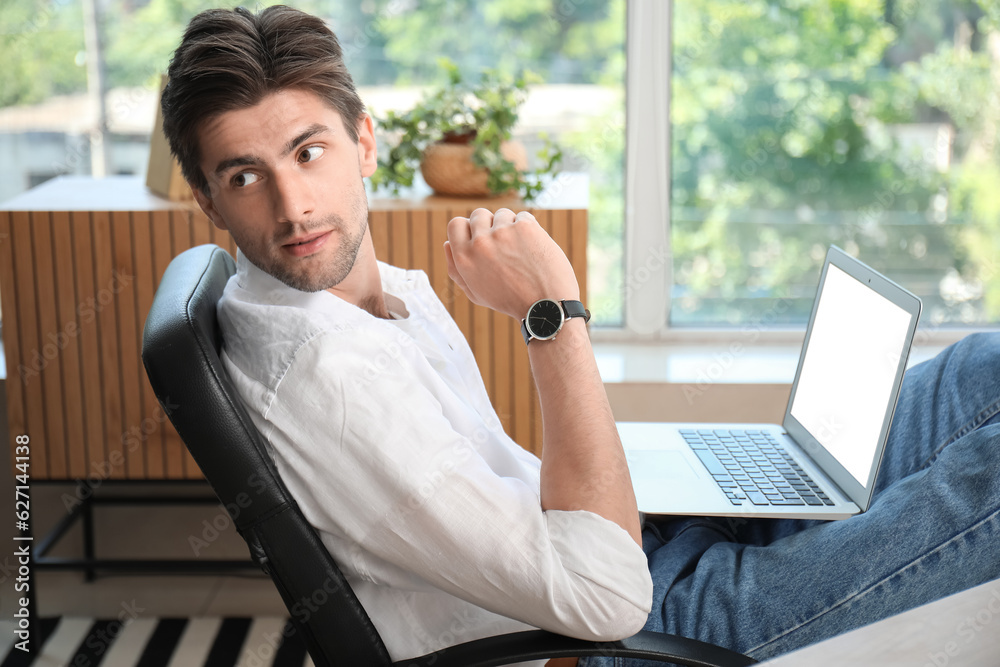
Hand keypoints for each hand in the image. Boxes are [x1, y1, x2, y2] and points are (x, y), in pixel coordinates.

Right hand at [444, 208, 579, 319]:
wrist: (546, 304)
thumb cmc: (510, 300)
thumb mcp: (476, 292)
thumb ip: (456, 268)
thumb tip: (447, 243)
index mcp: (464, 258)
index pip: (456, 224)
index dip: (468, 228)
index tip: (481, 237)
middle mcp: (480, 243)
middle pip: (478, 214)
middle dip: (490, 225)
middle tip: (504, 245)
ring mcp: (503, 232)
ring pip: (502, 214)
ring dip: (510, 226)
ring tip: (520, 250)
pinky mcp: (525, 227)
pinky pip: (522, 216)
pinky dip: (528, 228)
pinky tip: (533, 248)